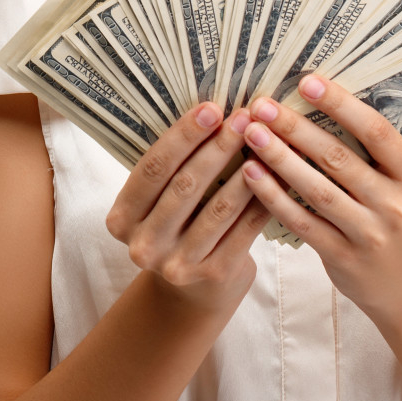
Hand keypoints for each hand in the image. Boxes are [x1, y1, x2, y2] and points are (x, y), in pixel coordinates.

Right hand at [105, 102, 269, 314]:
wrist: (190, 292)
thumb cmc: (177, 228)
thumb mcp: (159, 203)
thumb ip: (174, 168)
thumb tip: (214, 111)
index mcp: (122, 219)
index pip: (152, 168)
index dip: (183, 136)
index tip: (211, 108)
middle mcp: (144, 245)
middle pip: (185, 185)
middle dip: (218, 147)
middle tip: (245, 117)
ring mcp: (178, 265)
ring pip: (219, 207)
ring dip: (247, 169)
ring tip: (267, 140)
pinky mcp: (213, 275)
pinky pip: (244, 229)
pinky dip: (264, 199)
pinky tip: (279, 175)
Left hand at [238, 74, 401, 323]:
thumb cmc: (399, 222)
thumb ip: (376, 154)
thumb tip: (323, 103)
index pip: (377, 132)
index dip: (341, 104)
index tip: (307, 82)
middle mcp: (396, 205)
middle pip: (339, 159)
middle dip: (295, 128)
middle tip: (261, 105)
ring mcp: (370, 234)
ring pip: (316, 190)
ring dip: (279, 158)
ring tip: (250, 133)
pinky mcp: (343, 258)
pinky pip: (302, 221)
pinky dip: (273, 196)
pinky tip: (251, 174)